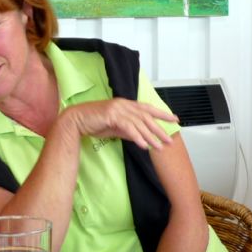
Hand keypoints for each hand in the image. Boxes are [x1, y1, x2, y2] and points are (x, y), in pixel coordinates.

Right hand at [62, 99, 176, 149]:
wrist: (76, 120)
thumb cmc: (94, 123)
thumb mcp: (115, 128)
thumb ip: (128, 131)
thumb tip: (142, 138)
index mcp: (126, 104)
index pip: (148, 108)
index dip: (162, 113)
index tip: (174, 119)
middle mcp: (124, 104)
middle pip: (147, 117)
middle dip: (159, 128)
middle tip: (169, 139)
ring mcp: (118, 108)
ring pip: (139, 123)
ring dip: (150, 136)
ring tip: (158, 147)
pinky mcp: (112, 115)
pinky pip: (128, 127)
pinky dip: (137, 137)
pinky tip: (143, 145)